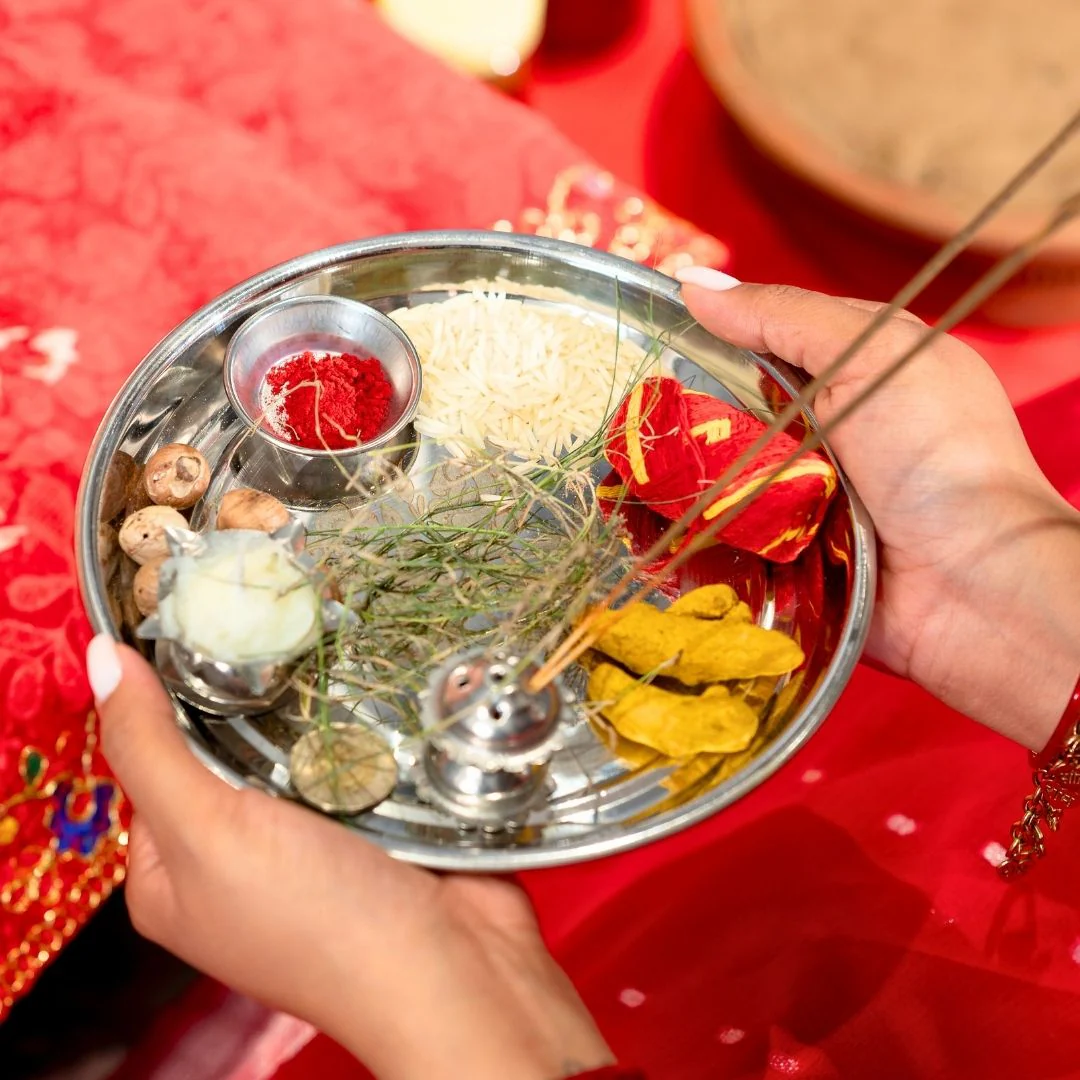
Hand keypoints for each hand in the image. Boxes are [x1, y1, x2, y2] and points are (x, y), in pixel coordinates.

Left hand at [87, 635, 612, 1079]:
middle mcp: (235, 861)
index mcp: (172, 876)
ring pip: (297, 746)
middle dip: (249, 696)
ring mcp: (308, 842)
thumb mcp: (207, 831)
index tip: (197, 625)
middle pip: (227, 750)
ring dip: (313, 706)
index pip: (149, 764)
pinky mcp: (371, 822)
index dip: (165, 699)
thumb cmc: (315, 916)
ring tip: (324, 634)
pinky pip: (355, 754)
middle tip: (269, 622)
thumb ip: (150, 747)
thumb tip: (98, 655)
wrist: (452, 971)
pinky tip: (373, 680)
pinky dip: (363, 725)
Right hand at [677, 271, 1079, 749]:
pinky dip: (699, 528)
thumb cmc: (937, 455)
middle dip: (687, 408)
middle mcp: (831, 428)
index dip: (712, 330)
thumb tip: (695, 287)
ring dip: (686, 474)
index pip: (767, 333)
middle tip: (631, 408)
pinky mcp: (788, 552)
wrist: (972, 584)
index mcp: (859, 368)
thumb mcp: (868, 354)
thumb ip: (782, 317)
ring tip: (620, 466)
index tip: (647, 327)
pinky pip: (729, 531)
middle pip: (737, 405)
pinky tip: (653, 520)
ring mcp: (807, 493)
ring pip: (725, 471)